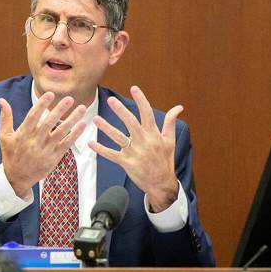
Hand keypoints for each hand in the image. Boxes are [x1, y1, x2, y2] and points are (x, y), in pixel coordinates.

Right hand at [0, 91, 87, 196]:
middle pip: (49, 123)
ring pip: (61, 133)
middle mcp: (34, 142)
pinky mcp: (54, 158)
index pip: (33, 116)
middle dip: (60, 110)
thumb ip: (5, 117)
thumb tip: (1, 101)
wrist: (16, 178)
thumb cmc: (10, 155)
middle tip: (70, 98)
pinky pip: (66, 144)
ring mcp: (45, 151)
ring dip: (72, 120)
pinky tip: (82, 124)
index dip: (41, 105)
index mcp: (22, 135)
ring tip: (82, 108)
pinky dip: (75, 134)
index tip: (50, 94)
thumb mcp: (3, 136)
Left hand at [88, 85, 181, 211]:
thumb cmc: (165, 160)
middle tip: (111, 100)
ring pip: (118, 137)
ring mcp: (134, 153)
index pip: (147, 113)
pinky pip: (111, 155)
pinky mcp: (127, 163)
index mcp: (154, 134)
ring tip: (95, 119)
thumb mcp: (170, 140)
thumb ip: (170, 122)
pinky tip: (90, 143)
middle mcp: (144, 141)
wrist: (161, 183)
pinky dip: (101, 149)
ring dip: (106, 128)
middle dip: (121, 111)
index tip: (134, 88)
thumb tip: (179, 107)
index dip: (141, 100)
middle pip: (131, 123)